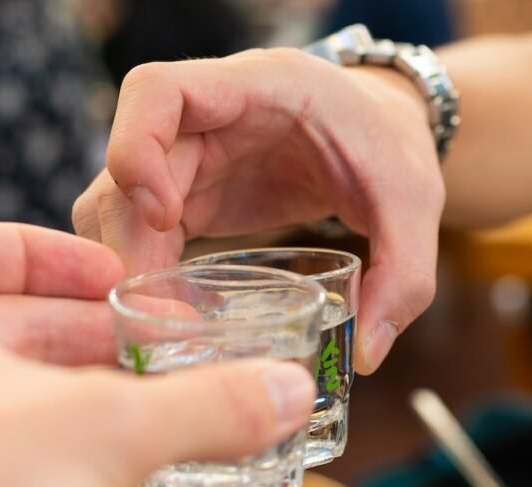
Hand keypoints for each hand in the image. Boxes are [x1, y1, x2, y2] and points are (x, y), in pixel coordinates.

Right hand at [73, 48, 444, 373]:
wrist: (385, 136)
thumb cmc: (393, 151)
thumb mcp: (415, 206)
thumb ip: (404, 276)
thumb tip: (367, 354)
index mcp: (257, 88)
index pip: (159, 90)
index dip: (137, 148)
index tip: (167, 217)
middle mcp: (208, 117)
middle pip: (123, 163)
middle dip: (129, 239)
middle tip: (160, 311)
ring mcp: (191, 156)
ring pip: (116, 201)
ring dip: (127, 261)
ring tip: (165, 321)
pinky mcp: (190, 194)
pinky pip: (138, 229)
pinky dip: (142, 272)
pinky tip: (173, 314)